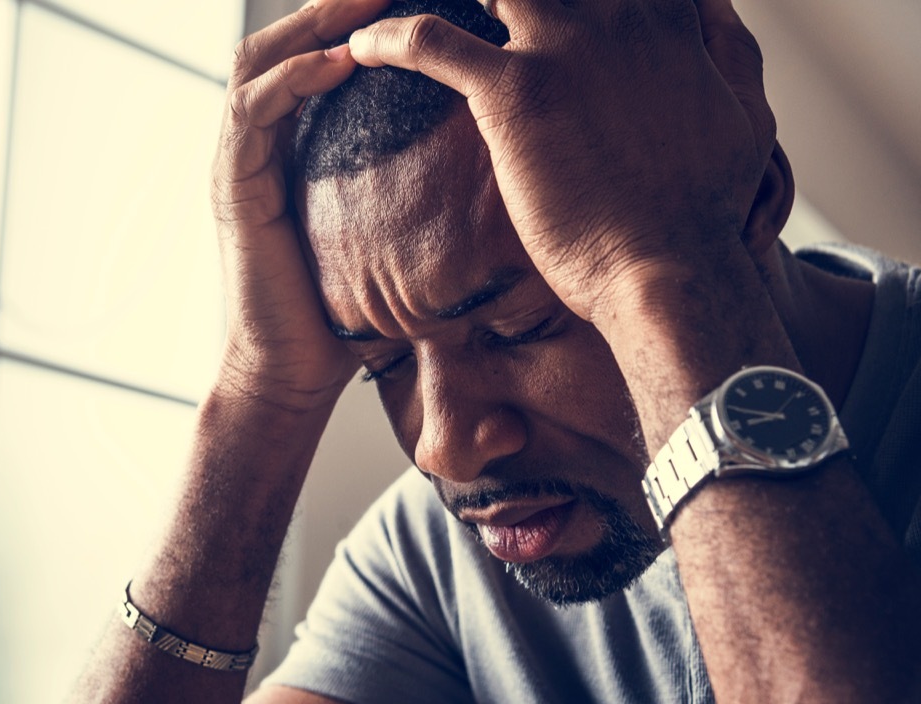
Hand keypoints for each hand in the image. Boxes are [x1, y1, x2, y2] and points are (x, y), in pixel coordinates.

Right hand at [211, 0, 391, 410]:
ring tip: (366, 3)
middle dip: (334, 6)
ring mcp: (239, 163)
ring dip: (312, 25)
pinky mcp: (231, 188)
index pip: (312, 57)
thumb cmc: (343, 313)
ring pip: (258, 62)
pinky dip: (294, 79)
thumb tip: (491, 172)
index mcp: (289, 148)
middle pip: (283, 42)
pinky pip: (253, 113)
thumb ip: (411, 195)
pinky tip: (339, 61)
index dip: (353, 21)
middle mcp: (257, 145)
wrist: (292, 373)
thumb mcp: (385, 237)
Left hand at [343, 0, 776, 325]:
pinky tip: (363, 50)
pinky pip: (430, 42)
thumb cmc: (707, 208)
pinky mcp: (516, 92)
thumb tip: (712, 12)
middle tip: (474, 9)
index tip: (521, 8)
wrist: (671, 269)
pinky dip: (389, 39)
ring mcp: (564, 45)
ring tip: (384, 10)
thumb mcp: (746, 112)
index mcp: (665, 13)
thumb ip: (726, 49)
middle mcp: (616, 11)